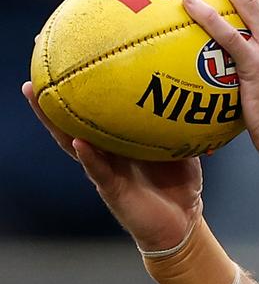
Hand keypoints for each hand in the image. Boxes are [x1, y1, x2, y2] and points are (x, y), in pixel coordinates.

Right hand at [22, 82, 201, 250]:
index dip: (82, 91)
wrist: (183, 221)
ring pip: (73, 144)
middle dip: (53, 100)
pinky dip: (89, 156)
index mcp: (122, 140)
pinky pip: (98, 170)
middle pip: (74, 122)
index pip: (97, 112)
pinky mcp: (112, 189)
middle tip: (36, 75)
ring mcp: (106, 170)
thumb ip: (184, 123)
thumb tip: (197, 91)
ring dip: (55, 123)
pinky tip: (79, 142)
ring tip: (40, 98)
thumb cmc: (181, 183)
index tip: (68, 61)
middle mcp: (108, 152)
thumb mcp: (184, 147)